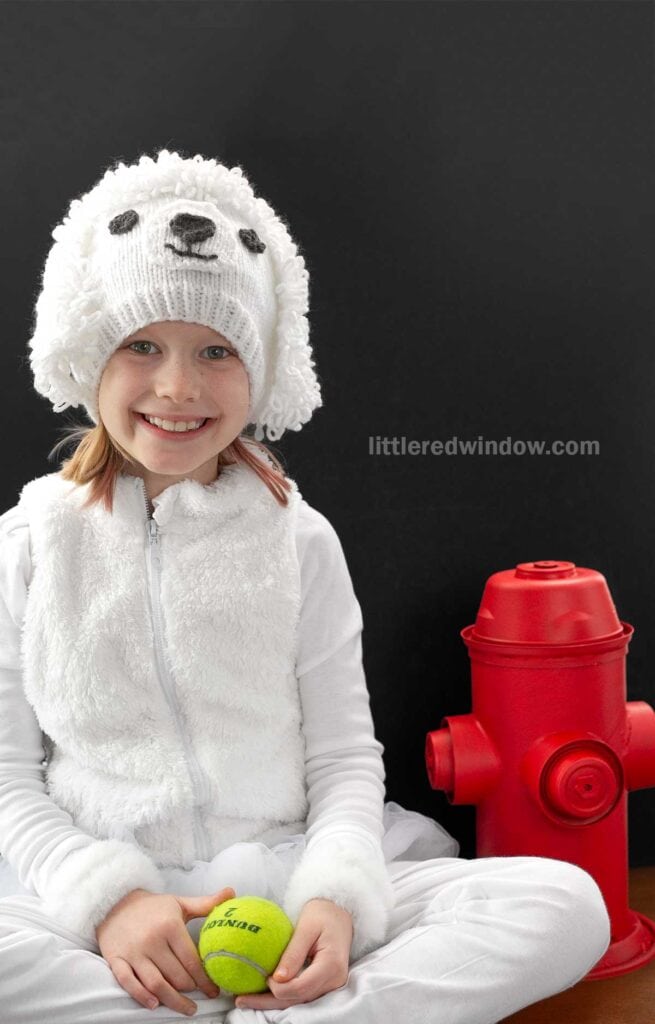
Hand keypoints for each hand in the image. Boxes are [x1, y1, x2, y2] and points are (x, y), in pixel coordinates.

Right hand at [96, 885, 235, 1015]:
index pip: (191, 960)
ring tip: (186, 1008)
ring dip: (172, 1000)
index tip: (214, 990)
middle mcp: (152, 940)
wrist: (115, 903)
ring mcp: (133, 952)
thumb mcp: (180, 903)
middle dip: (190, 990)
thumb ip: (206, 903)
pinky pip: (129, 983)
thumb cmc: (153, 907)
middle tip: (200, 998)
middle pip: (175, 975)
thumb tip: (232, 894)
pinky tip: (155, 1004)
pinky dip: (141, 996)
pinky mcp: (117, 959)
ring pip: (155, 983)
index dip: (204, 979)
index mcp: (169, 926)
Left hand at [234, 897, 352, 1011]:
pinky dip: (282, 995)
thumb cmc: (322, 914)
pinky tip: (262, 994)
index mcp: (331, 965)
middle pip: (298, 999)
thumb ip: (293, 953)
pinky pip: (301, 994)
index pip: (302, 987)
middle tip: (241, 999)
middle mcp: (334, 981)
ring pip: (298, 1001)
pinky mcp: (324, 985)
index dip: (280, 987)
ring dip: (272, 1002)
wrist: (339, 915)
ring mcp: (331, 986)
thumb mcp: (306, 927)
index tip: (264, 976)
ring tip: (245, 1000)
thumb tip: (276, 979)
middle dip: (268, 1002)